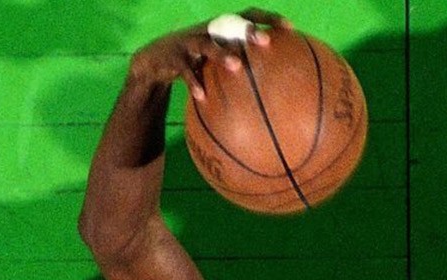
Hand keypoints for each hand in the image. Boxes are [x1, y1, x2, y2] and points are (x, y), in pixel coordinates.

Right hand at [130, 10, 292, 100]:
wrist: (155, 61)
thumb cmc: (196, 63)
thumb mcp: (217, 62)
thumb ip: (241, 65)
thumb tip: (273, 88)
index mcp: (221, 29)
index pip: (248, 15)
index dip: (269, 19)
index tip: (291, 29)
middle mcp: (207, 30)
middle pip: (229, 25)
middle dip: (248, 30)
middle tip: (266, 41)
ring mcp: (190, 42)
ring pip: (207, 45)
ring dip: (222, 54)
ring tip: (236, 66)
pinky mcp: (174, 58)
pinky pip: (185, 71)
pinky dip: (193, 83)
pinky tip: (202, 96)